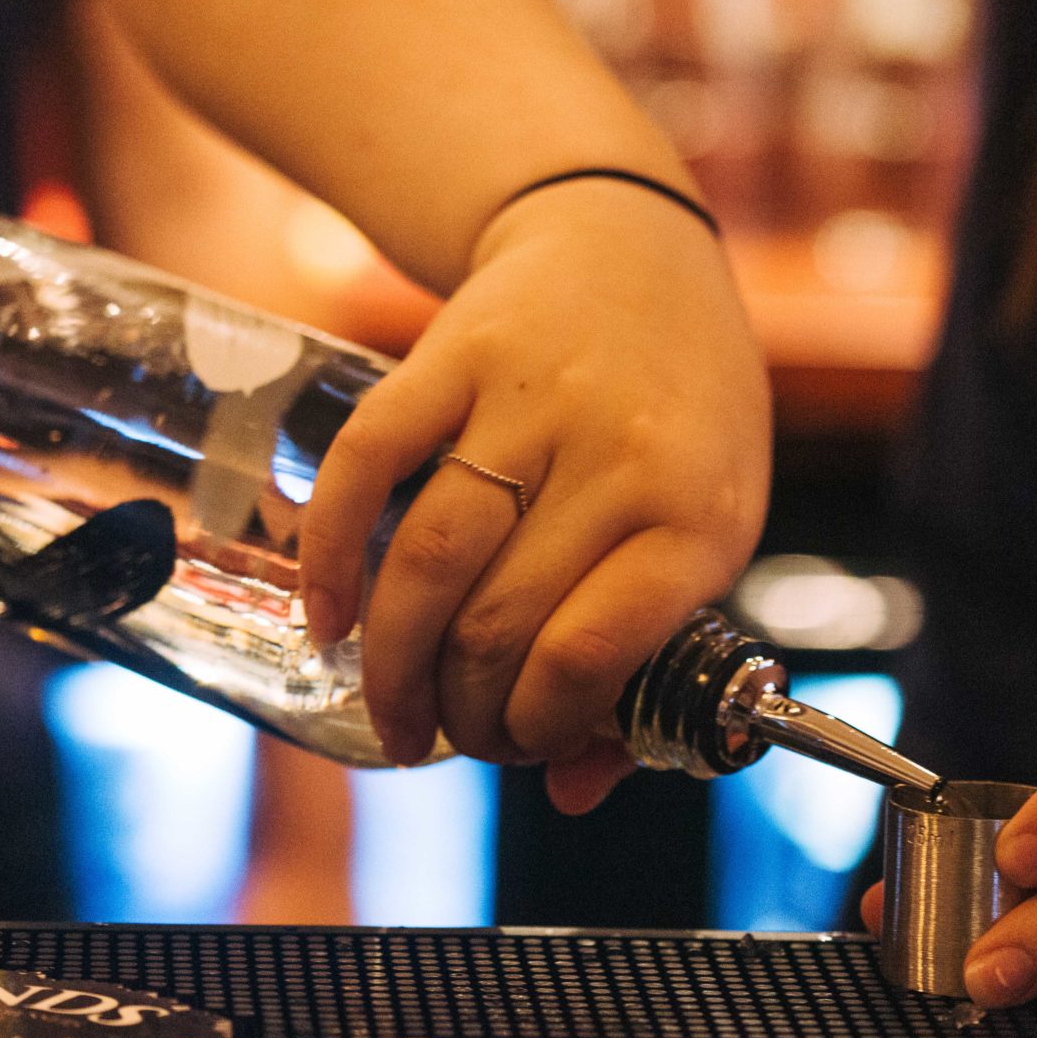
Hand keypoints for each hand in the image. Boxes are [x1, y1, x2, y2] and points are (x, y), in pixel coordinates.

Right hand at [298, 179, 770, 802]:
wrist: (632, 246)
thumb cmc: (683, 412)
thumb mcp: (710, 525)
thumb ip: (651, 661)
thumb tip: (573, 791)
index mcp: (695, 516)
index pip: (589, 656)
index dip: (534, 728)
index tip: (516, 749)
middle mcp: (618, 457)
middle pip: (498, 624)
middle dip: (456, 712)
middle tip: (442, 734)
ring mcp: (530, 401)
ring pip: (429, 562)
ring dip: (390, 660)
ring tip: (387, 704)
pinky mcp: (453, 355)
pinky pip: (368, 465)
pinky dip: (333, 554)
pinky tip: (326, 617)